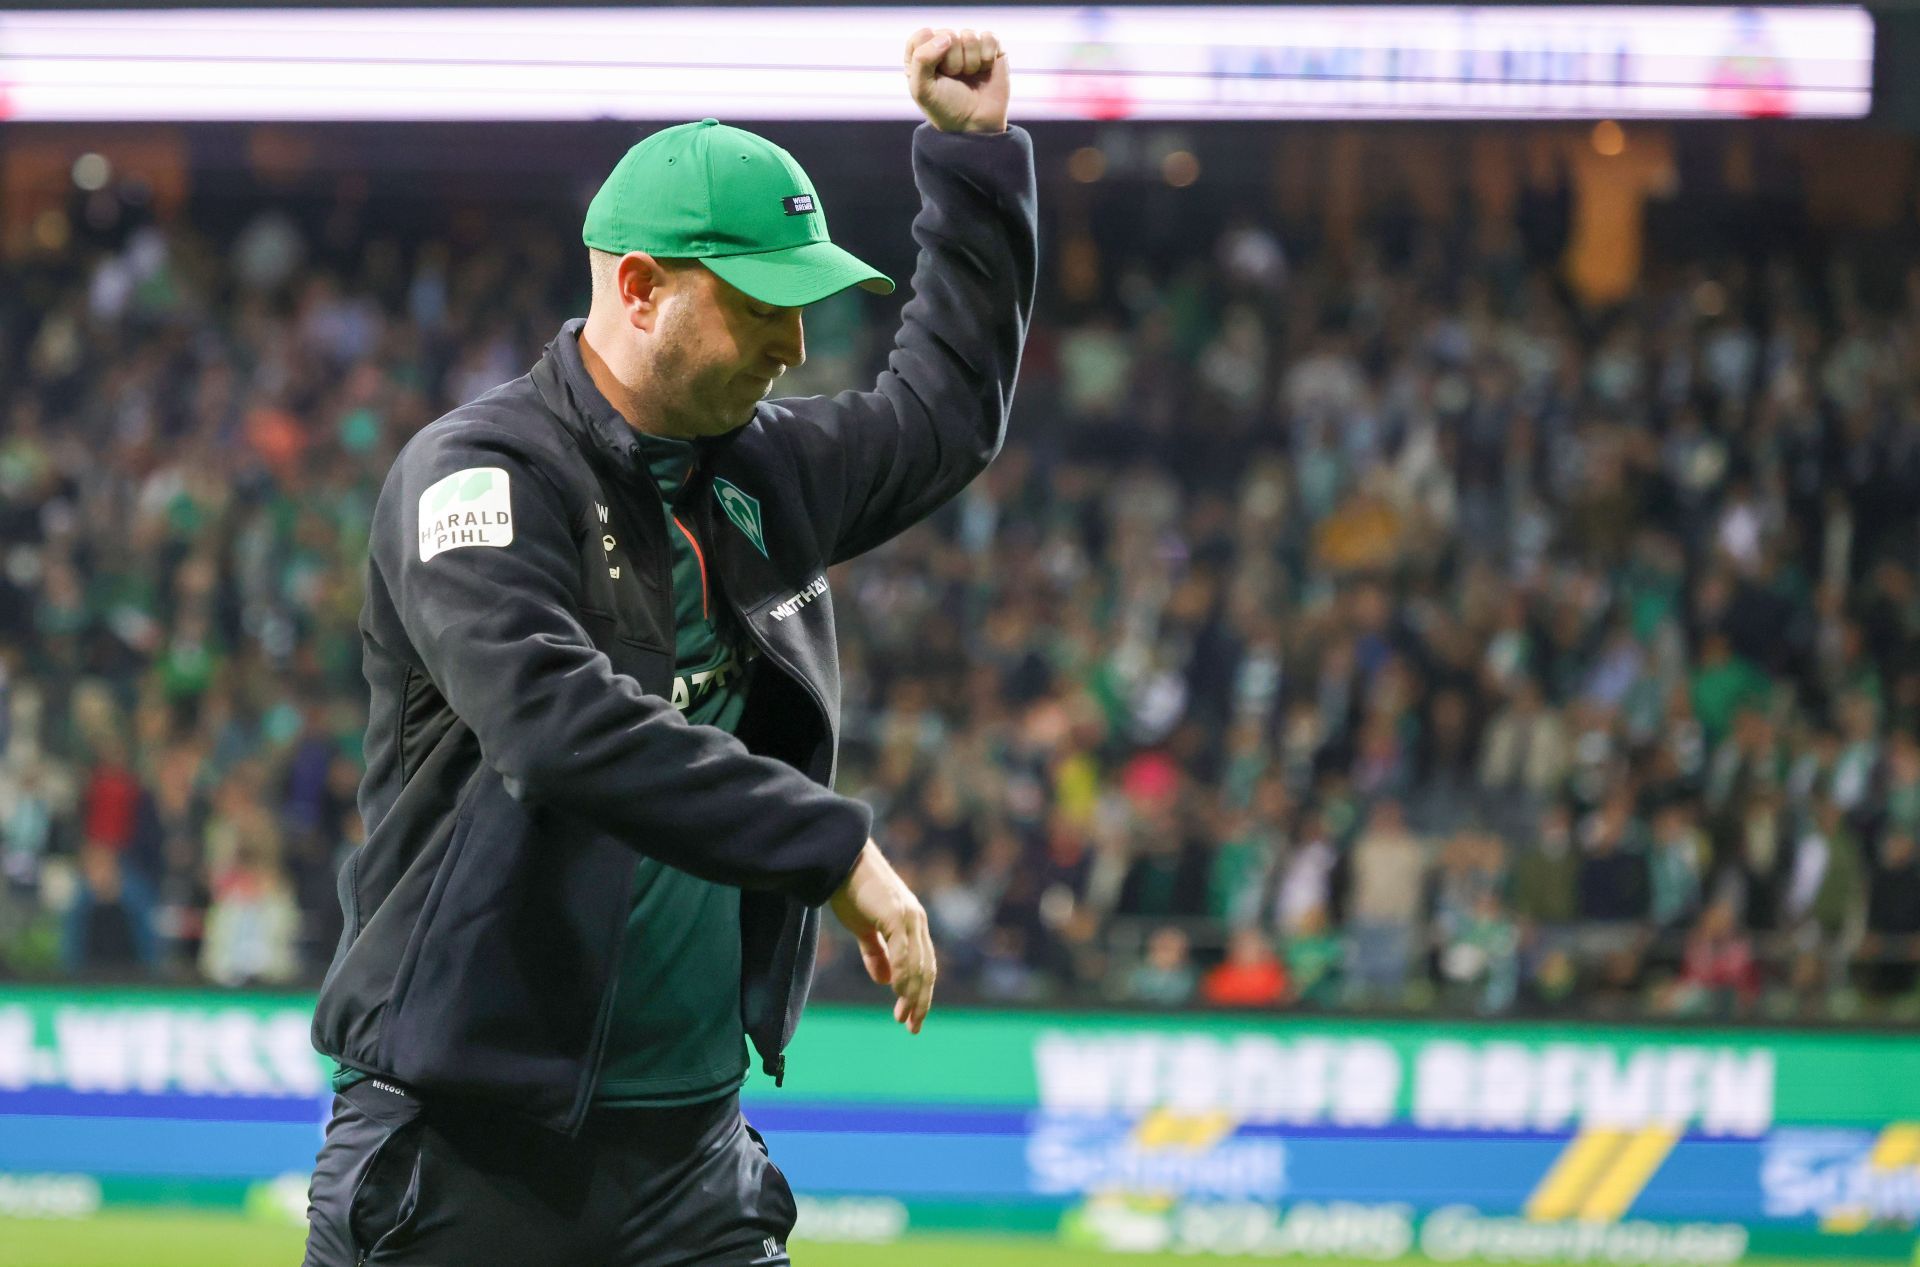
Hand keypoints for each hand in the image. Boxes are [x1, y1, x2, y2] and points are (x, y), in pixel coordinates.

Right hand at [829, 840, 936, 1032]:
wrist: (841, 860)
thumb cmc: (850, 889)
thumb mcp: (863, 927)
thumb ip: (875, 952)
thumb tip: (884, 981)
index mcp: (913, 923)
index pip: (924, 965)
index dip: (920, 992)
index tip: (910, 1018)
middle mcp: (917, 921)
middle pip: (926, 969)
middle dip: (920, 1000)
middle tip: (912, 1026)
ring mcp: (909, 917)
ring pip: (918, 965)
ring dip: (912, 993)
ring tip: (904, 1016)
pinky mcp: (897, 915)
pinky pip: (904, 953)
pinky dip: (902, 975)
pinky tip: (895, 991)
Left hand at [905, 27, 1007, 134]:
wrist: (976, 125)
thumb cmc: (946, 108)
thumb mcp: (921, 89)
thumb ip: (921, 59)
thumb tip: (947, 37)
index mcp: (923, 53)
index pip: (922, 35)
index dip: (929, 55)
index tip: (935, 76)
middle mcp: (945, 45)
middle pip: (947, 34)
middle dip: (952, 62)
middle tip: (955, 79)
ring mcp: (968, 45)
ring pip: (969, 36)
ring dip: (970, 62)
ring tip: (969, 76)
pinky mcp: (991, 47)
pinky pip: (989, 37)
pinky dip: (987, 57)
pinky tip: (985, 70)